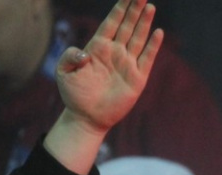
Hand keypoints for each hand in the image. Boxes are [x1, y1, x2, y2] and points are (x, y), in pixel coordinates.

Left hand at [43, 0, 163, 173]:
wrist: (87, 117)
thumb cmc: (74, 94)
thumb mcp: (64, 73)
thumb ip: (70, 57)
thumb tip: (85, 53)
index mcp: (98, 47)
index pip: (111, 23)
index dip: (118, 9)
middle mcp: (115, 52)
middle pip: (127, 26)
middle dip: (134, 10)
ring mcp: (127, 64)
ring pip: (138, 38)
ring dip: (144, 23)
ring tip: (150, 6)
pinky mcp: (137, 78)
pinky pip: (147, 58)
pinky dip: (153, 46)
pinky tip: (158, 32)